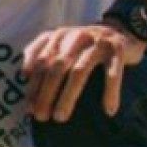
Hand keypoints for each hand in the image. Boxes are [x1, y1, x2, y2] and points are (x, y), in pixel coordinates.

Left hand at [23, 22, 146, 120]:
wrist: (121, 29)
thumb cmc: (84, 44)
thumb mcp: (61, 42)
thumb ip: (41, 53)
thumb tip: (24, 75)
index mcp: (58, 36)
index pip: (41, 62)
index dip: (33, 86)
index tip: (29, 108)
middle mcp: (75, 37)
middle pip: (56, 68)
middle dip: (46, 94)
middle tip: (41, 117)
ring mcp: (96, 42)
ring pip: (79, 71)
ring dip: (68, 96)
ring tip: (60, 116)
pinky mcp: (117, 49)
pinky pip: (112, 73)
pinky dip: (110, 92)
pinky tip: (108, 111)